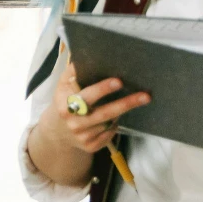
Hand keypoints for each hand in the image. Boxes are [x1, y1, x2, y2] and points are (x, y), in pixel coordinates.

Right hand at [35, 60, 149, 156]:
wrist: (57, 131)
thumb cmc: (64, 101)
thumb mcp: (63, 85)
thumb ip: (73, 71)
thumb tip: (86, 54)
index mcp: (65, 105)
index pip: (86, 96)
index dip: (102, 89)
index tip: (119, 81)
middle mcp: (74, 122)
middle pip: (105, 113)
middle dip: (126, 103)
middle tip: (145, 96)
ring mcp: (83, 136)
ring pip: (110, 123)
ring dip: (118, 113)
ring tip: (122, 104)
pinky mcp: (91, 147)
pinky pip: (110, 133)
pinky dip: (113, 125)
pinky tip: (109, 119)